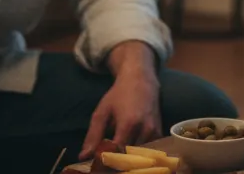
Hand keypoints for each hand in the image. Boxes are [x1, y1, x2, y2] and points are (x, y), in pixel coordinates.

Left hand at [80, 43, 161, 158]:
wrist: (141, 80)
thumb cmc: (118, 94)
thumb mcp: (102, 111)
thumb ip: (93, 135)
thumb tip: (83, 156)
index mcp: (128, 124)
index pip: (117, 151)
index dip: (107, 159)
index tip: (99, 164)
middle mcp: (144, 129)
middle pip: (130, 156)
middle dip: (118, 161)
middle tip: (108, 161)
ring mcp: (155, 131)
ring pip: (141, 155)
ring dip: (129, 157)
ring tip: (118, 156)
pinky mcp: (160, 132)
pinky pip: (150, 149)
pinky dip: (140, 153)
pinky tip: (130, 151)